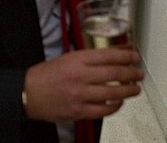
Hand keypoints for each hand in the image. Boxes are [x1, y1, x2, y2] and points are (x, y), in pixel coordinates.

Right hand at [24, 48, 142, 122]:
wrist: (27, 93)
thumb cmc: (44, 76)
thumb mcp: (66, 59)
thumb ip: (89, 58)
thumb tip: (113, 55)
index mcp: (75, 60)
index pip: (108, 55)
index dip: (126, 56)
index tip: (135, 57)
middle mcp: (79, 76)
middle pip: (115, 73)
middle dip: (132, 73)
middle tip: (138, 73)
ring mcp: (80, 95)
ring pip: (114, 93)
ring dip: (129, 91)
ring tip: (135, 89)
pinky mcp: (79, 111)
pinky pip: (105, 110)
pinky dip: (115, 106)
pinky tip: (119, 102)